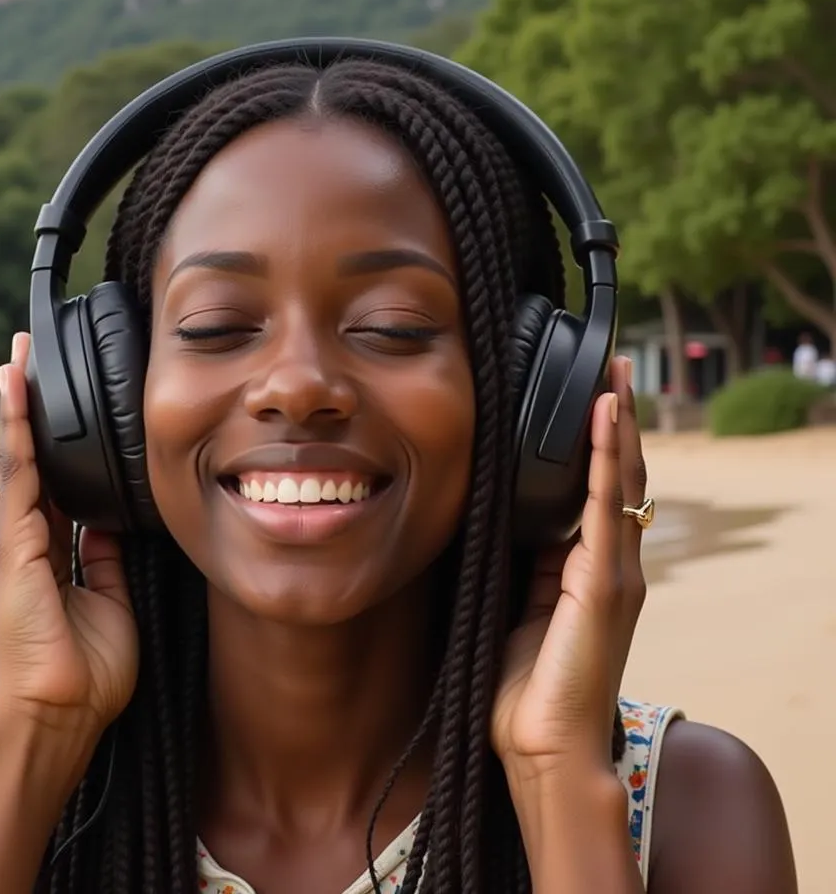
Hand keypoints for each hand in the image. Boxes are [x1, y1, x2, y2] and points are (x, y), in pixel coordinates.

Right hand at [0, 332, 138, 736]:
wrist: (58, 716)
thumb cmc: (84, 671)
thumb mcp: (109, 598)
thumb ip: (103, 558)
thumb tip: (108, 522)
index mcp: (44, 553)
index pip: (48, 480)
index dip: (50, 440)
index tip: (56, 400)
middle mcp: (20, 539)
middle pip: (26, 459)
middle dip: (27, 408)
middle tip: (28, 356)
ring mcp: (9, 539)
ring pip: (16, 456)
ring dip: (18, 404)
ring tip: (19, 357)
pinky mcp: (10, 542)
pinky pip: (18, 472)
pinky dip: (17, 427)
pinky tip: (18, 390)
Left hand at [491, 356, 646, 783]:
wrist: (545, 748)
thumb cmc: (527, 687)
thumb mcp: (516, 608)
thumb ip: (520, 564)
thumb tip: (496, 519)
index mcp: (588, 569)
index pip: (597, 491)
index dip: (597, 443)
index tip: (589, 396)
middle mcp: (612, 564)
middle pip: (618, 475)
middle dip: (615, 420)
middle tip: (610, 367)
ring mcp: (615, 572)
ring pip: (620, 480)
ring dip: (616, 423)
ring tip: (613, 375)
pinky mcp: (605, 583)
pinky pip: (606, 505)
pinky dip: (607, 456)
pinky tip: (605, 415)